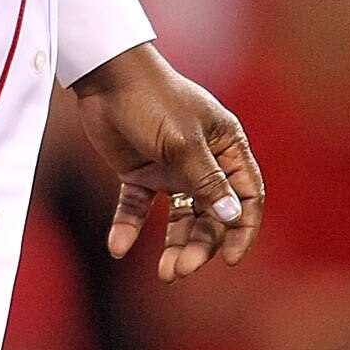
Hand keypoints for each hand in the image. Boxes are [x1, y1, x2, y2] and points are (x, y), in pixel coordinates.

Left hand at [71, 45, 263, 280]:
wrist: (103, 76)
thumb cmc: (152, 100)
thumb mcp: (183, 143)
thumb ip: (207, 181)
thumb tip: (232, 216)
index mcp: (226, 147)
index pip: (246, 196)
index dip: (241, 229)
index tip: (229, 259)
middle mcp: (203, 161)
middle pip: (211, 215)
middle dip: (199, 245)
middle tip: (179, 269)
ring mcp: (170, 168)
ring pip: (179, 217)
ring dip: (173, 245)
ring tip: (165, 273)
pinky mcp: (138, 172)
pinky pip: (137, 208)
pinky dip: (128, 227)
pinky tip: (118, 246)